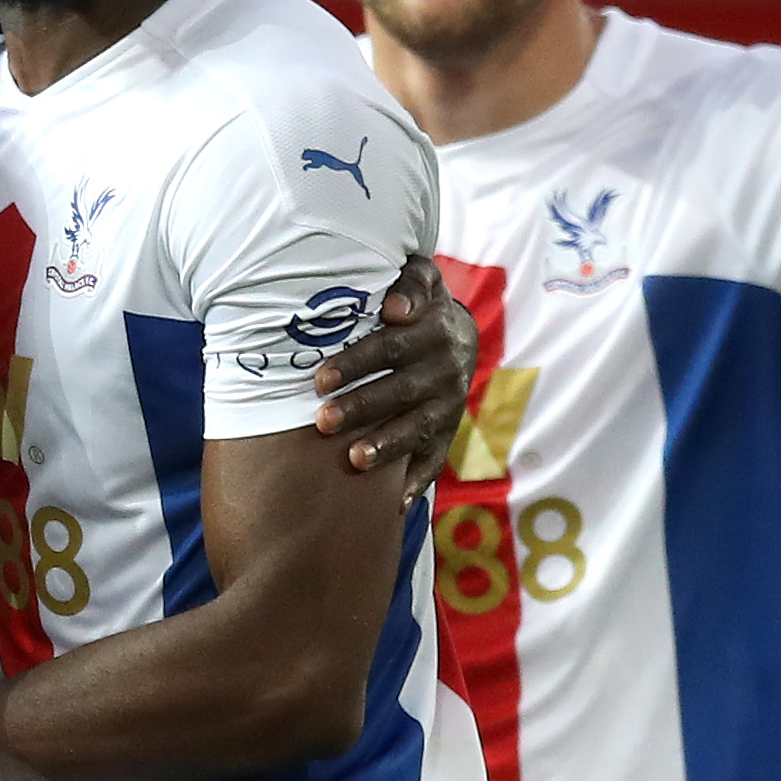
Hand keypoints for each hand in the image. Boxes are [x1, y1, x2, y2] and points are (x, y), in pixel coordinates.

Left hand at [312, 253, 475, 496]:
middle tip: (321, 420)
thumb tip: (395, 308)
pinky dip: (417, 481)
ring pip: (419, 428)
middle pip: (400, 391)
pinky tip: (395, 502)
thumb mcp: (422, 277)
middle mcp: (446, 370)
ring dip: (386, 445)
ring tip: (354, 460)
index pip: (392, 347)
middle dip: (361, 407)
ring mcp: (449, 404)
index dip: (357, 362)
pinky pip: (435, 459)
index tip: (320, 378)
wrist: (459, 333)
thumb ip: (411, 281)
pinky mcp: (448, 431)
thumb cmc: (419, 302)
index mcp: (434, 331)